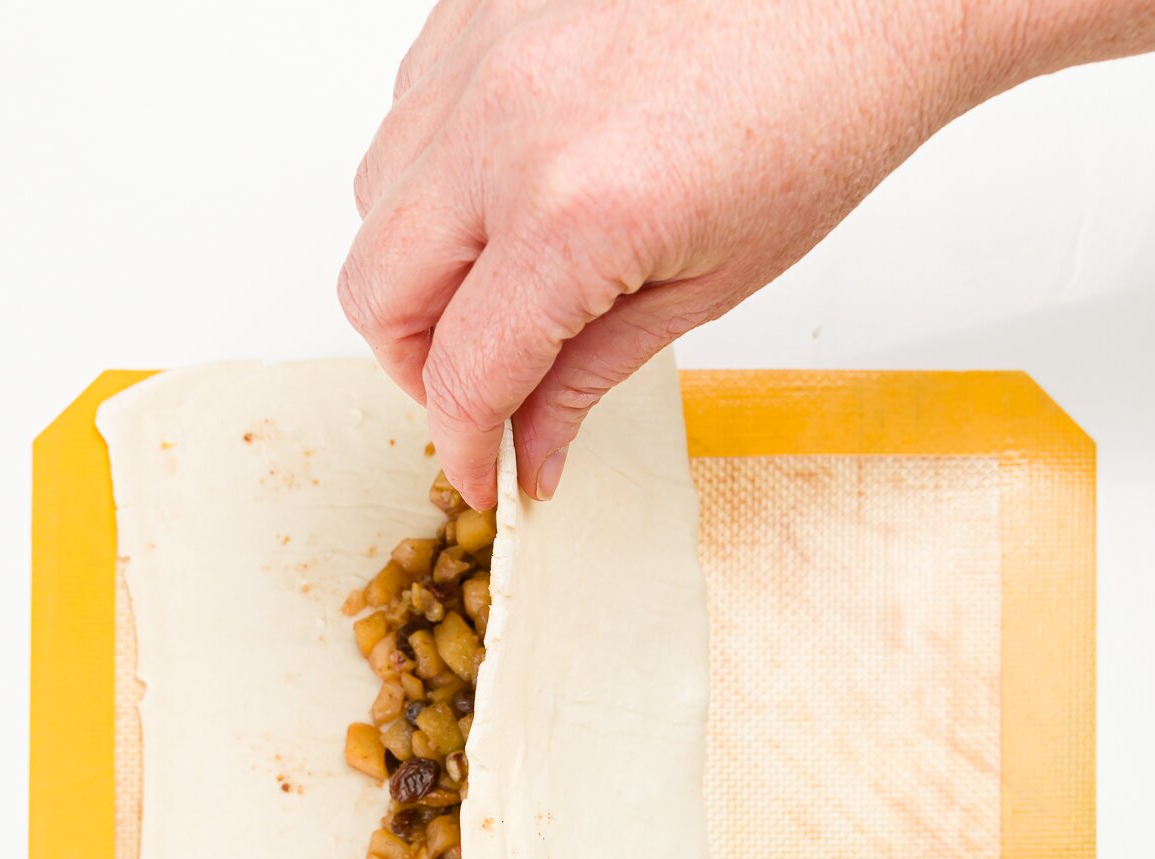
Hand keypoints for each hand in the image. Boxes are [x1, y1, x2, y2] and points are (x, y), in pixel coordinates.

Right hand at [338, 0, 1021, 506]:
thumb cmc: (819, 116)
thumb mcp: (706, 288)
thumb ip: (590, 375)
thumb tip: (530, 449)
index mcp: (572, 214)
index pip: (461, 370)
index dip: (463, 444)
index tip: (483, 473)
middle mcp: (504, 125)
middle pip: (376, 290)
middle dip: (419, 367)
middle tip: (482, 392)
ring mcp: (483, 52)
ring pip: (377, 200)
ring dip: (421, 268)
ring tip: (503, 289)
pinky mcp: (479, 3)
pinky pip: (407, 113)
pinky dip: (436, 174)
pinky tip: (508, 194)